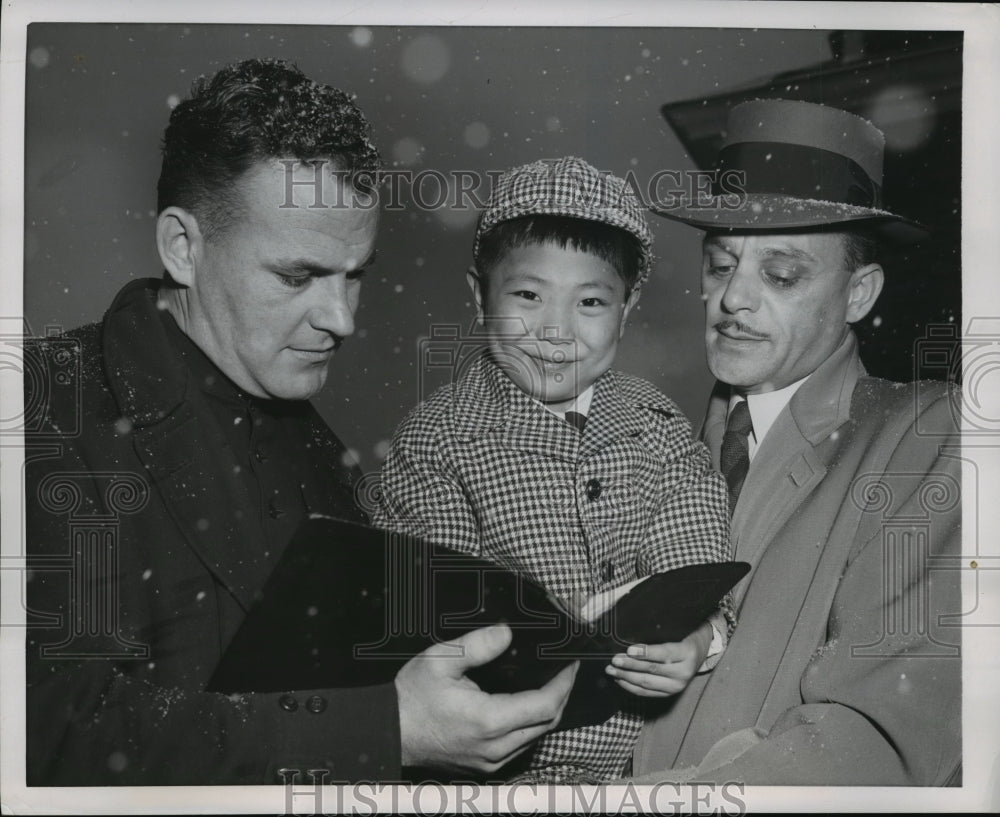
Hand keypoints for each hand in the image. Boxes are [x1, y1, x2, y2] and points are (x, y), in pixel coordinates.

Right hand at [396, 623, 577, 773]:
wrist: (389, 730)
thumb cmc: (412, 696)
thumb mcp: (440, 659)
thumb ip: (477, 645)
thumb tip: (507, 632)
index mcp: (488, 720)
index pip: (546, 705)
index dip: (564, 683)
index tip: (570, 663)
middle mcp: (494, 747)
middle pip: (547, 722)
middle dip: (561, 695)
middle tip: (564, 669)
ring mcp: (490, 761)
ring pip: (536, 737)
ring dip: (547, 712)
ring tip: (549, 683)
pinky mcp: (484, 766)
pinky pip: (520, 746)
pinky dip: (531, 725)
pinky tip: (526, 705)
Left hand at [605, 621, 712, 697]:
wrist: (700, 653)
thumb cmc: (685, 637)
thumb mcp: (679, 630)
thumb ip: (661, 634)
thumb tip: (632, 633)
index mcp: (687, 654)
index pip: (664, 654)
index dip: (645, 653)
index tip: (629, 650)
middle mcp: (684, 673)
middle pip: (652, 670)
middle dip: (630, 665)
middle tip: (614, 659)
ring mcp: (677, 686)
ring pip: (647, 683)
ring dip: (626, 677)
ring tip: (612, 670)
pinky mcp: (669, 694)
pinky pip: (647, 693)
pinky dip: (631, 687)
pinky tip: (620, 679)